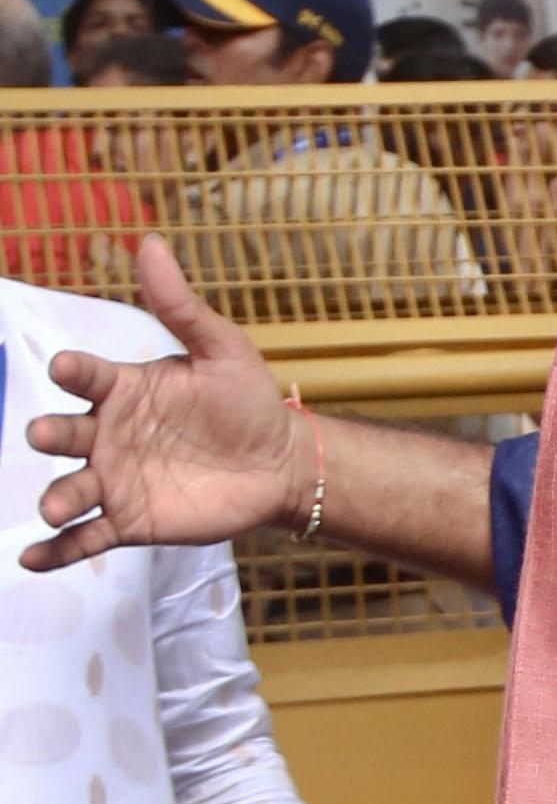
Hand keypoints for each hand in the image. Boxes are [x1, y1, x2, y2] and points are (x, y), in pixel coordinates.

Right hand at [20, 236, 300, 566]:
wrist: (277, 463)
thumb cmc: (245, 400)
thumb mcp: (220, 348)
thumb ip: (181, 306)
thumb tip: (151, 243)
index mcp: (122, 389)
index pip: (87, 376)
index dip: (76, 370)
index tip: (66, 367)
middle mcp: (107, 433)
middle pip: (66, 432)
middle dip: (51, 433)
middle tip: (45, 435)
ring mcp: (115, 479)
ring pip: (73, 488)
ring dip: (57, 498)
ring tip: (52, 509)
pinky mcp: (130, 521)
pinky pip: (87, 538)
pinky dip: (58, 550)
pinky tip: (32, 560)